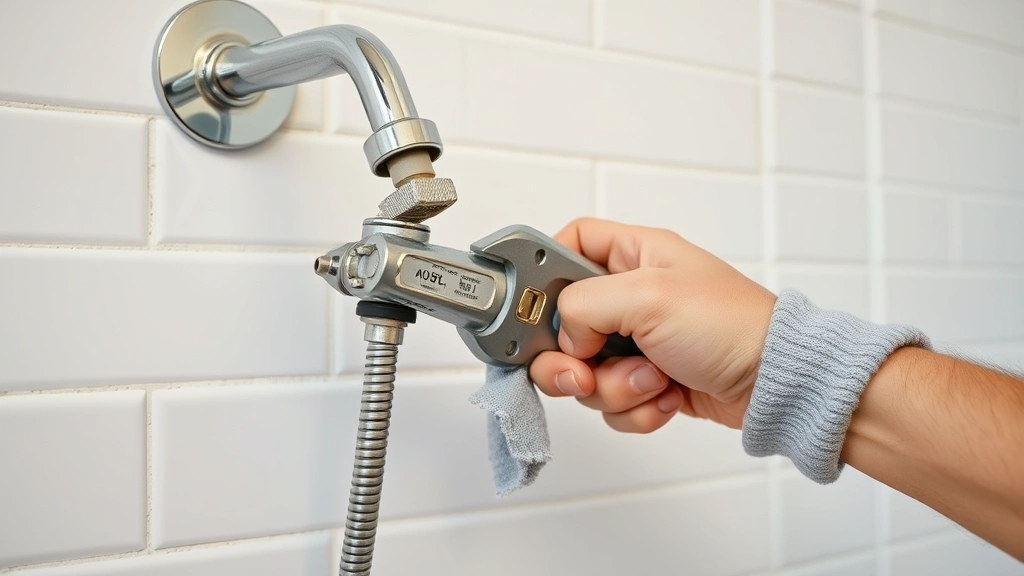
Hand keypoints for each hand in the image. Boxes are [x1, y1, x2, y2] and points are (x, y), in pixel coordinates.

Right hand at [529, 218, 775, 431]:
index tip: (533, 307)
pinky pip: (611, 401)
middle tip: (584, 371)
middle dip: (569, 359)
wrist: (777, 384)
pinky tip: (668, 396)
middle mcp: (630, 296)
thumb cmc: (731, 327)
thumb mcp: (651, 295)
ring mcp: (637, 341)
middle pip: (561, 324)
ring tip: (655, 380)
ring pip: (583, 371)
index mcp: (633, 255)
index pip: (566, 245)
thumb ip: (586, 304)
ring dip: (613, 387)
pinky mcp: (646, 381)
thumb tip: (566, 336)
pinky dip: (635, 408)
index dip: (543, 273)